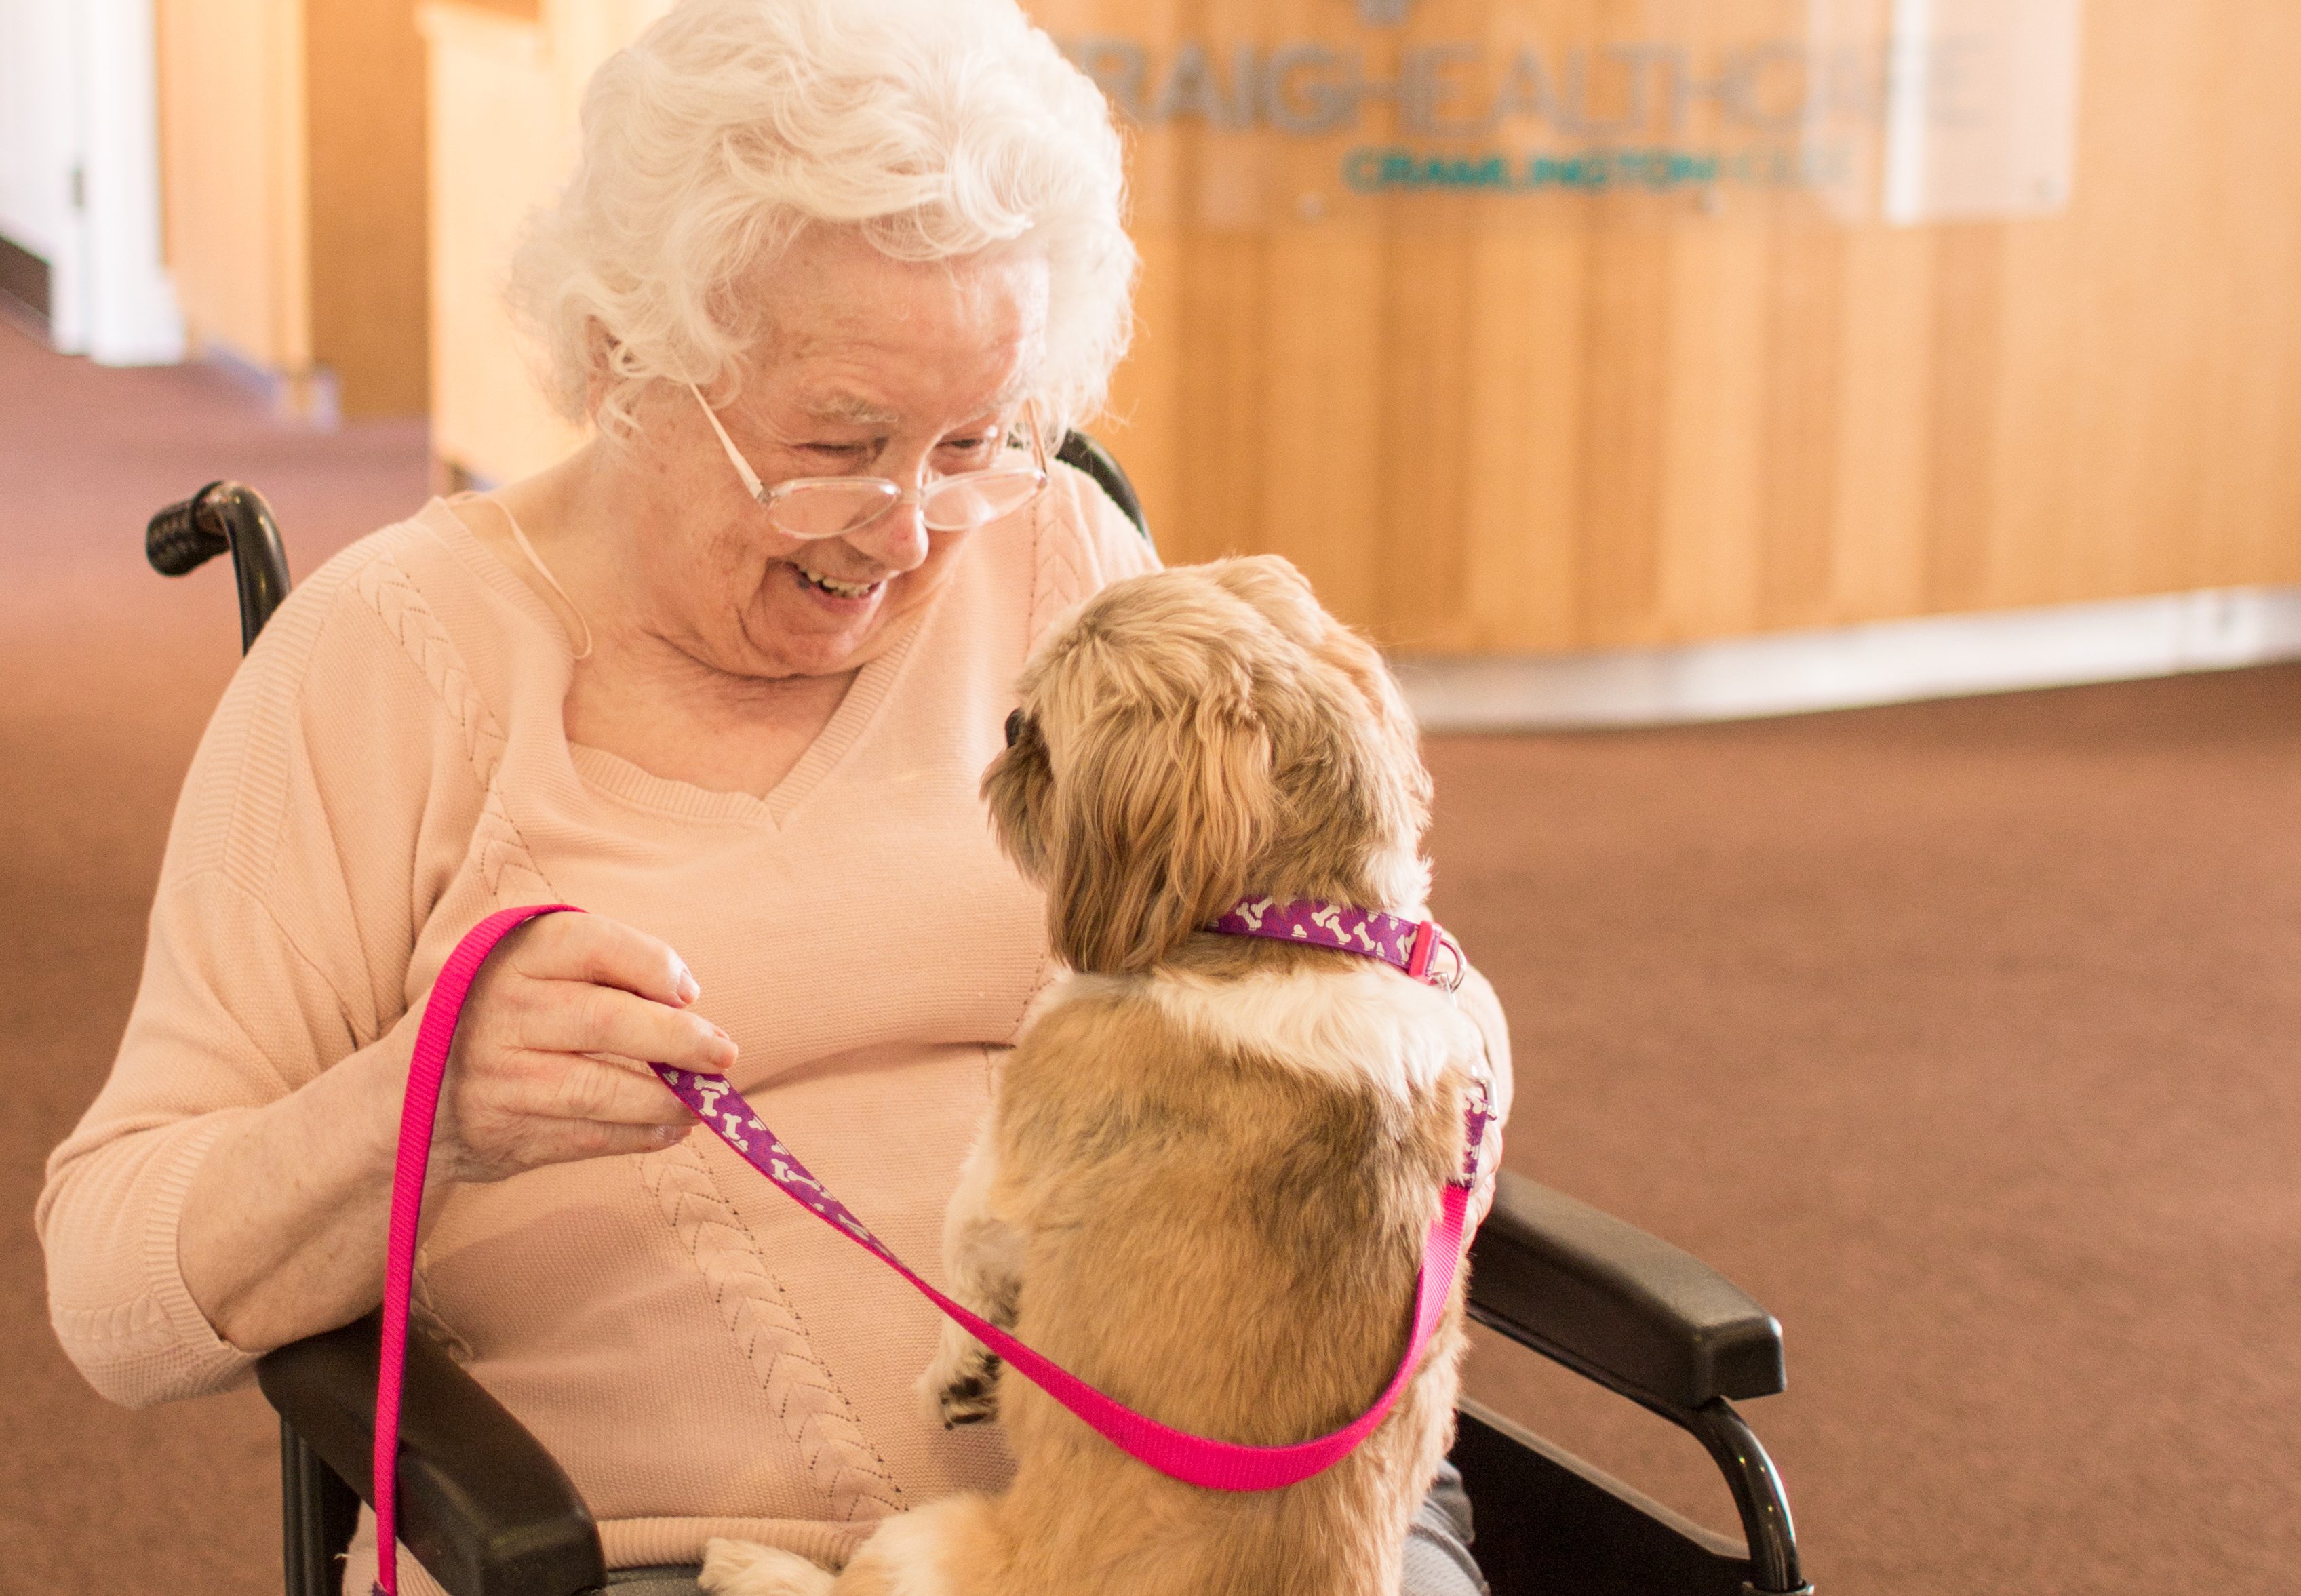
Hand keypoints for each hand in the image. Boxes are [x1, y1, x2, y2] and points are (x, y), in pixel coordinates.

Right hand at [428, 912, 733, 1182]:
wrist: (405, 1100)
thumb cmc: (496, 1020)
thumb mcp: (524, 972)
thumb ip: (594, 971)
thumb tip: (688, 1001)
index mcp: (508, 957)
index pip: (591, 945)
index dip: (652, 965)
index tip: (688, 991)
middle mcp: (498, 1013)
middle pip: (606, 1021)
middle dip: (679, 1039)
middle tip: (724, 1054)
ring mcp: (496, 1077)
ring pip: (600, 1089)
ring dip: (666, 1098)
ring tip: (704, 1102)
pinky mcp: (502, 1133)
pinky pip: (588, 1138)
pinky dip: (639, 1135)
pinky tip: (671, 1129)